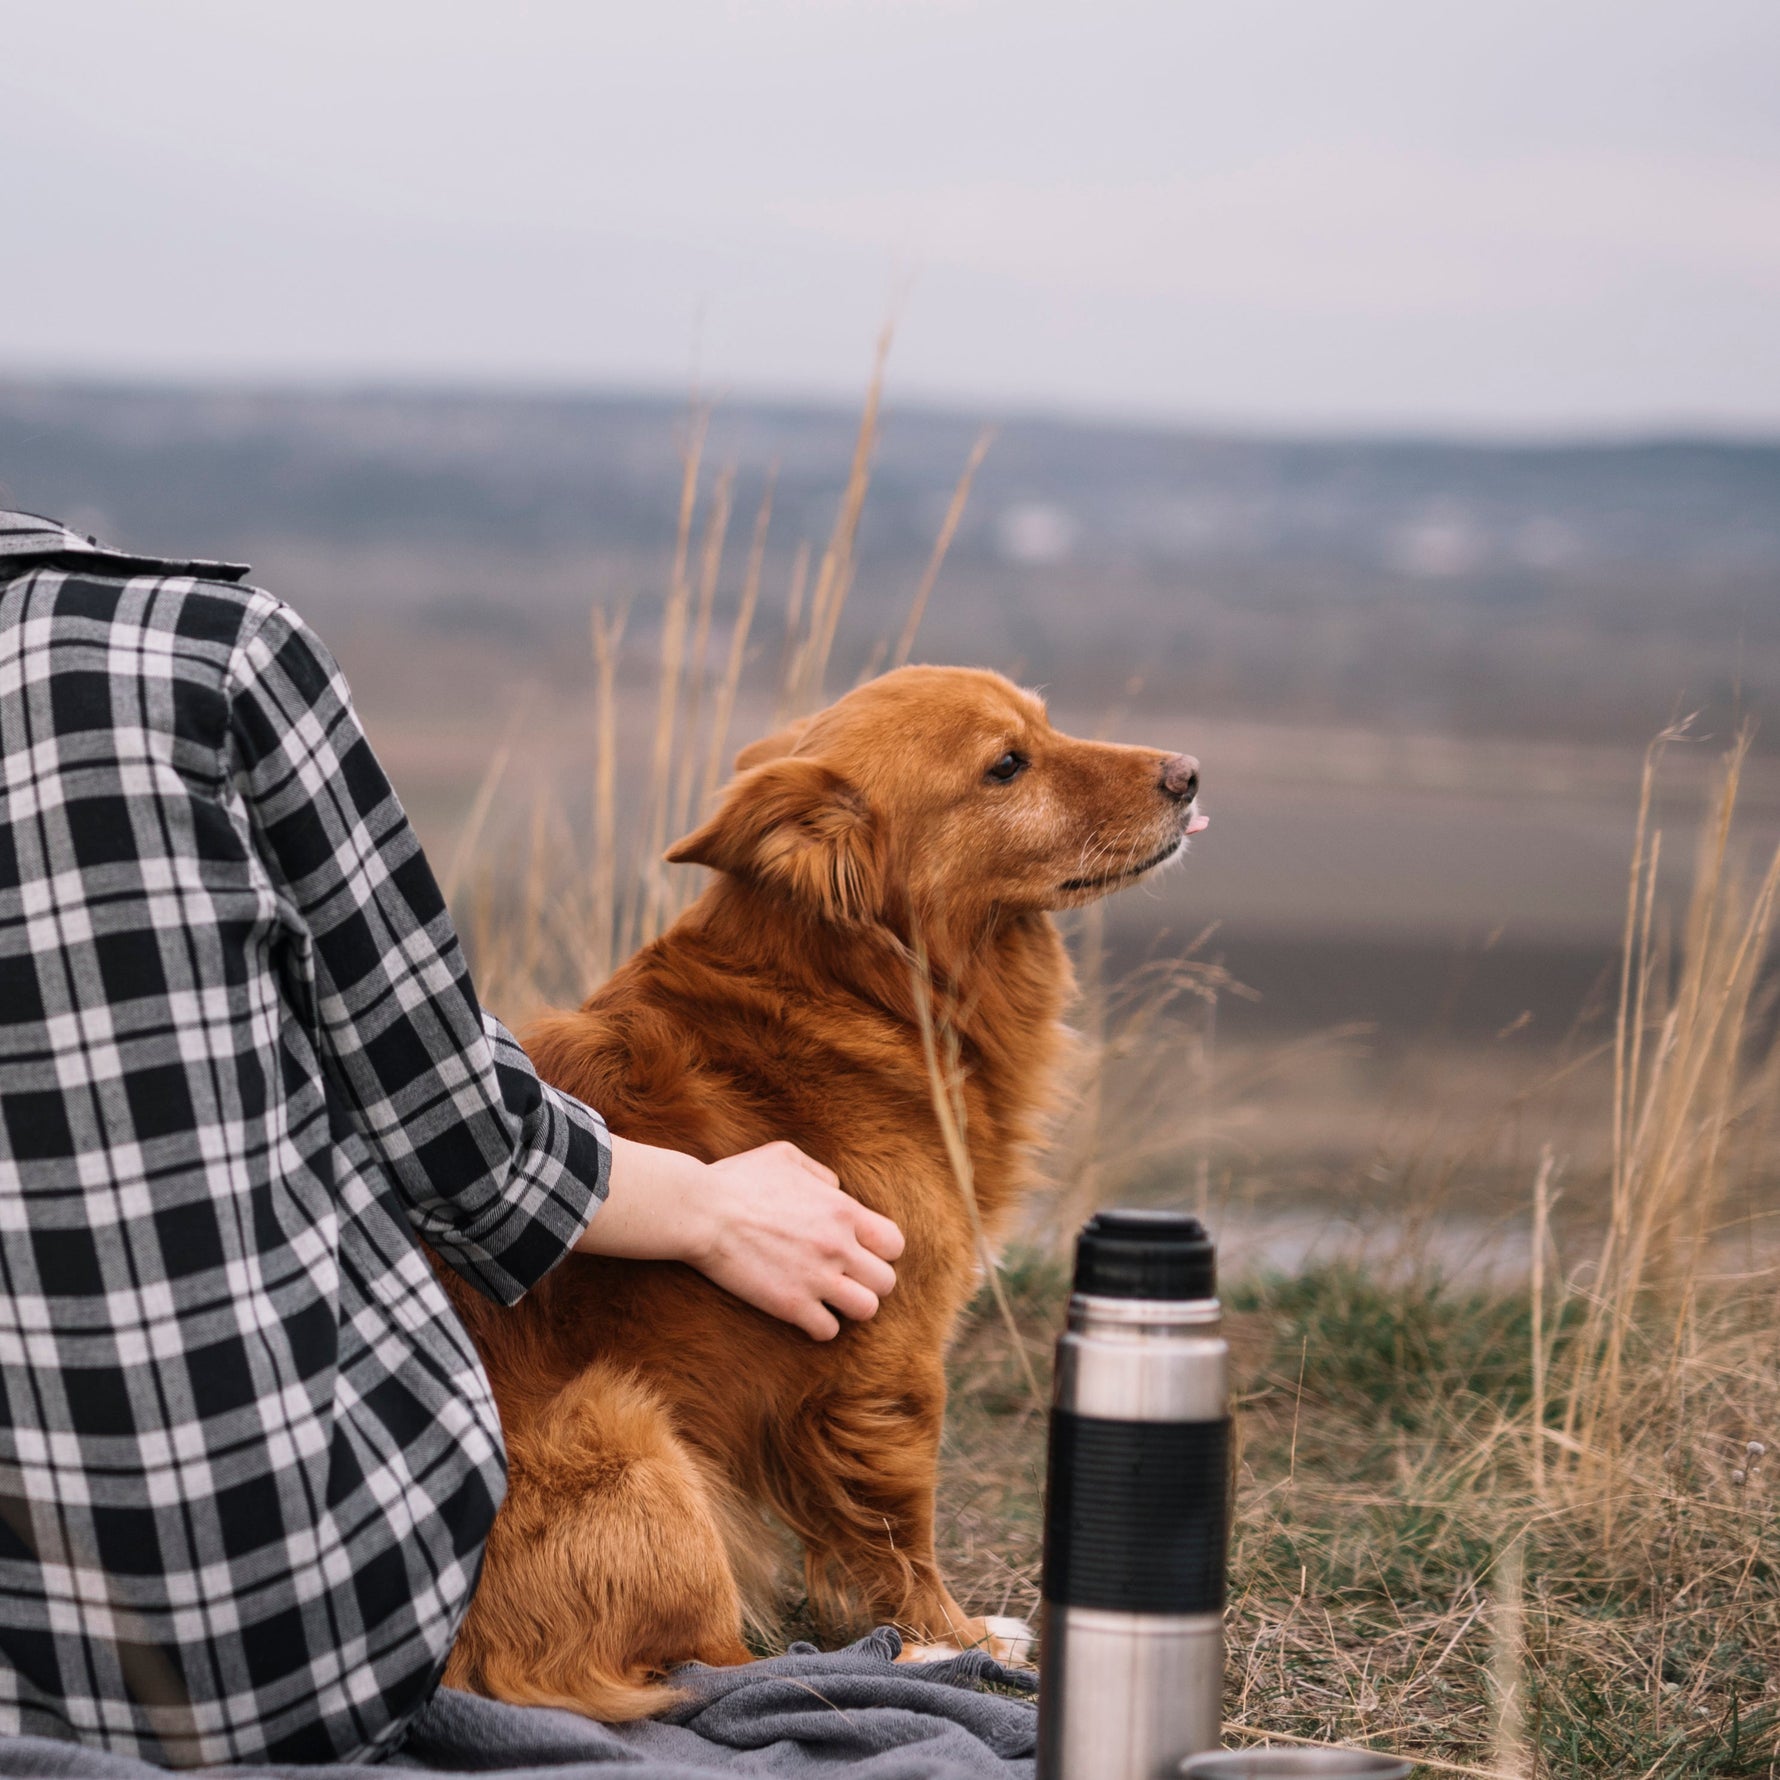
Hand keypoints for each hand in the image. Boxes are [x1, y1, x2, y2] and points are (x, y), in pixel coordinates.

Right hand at [579, 1136, 903, 1340]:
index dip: (881, 1251)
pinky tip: (805, 1314)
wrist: (702, 1211)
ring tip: (830, 1301)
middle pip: (886, 1282)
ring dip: (851, 1307)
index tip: (860, 1252)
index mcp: (843, 1210)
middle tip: (845, 1279)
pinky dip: (820, 1326)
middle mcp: (838, 1246)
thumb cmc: (738, 1179)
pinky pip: (828, 1331)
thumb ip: (820, 1173)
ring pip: (867, 1310)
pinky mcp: (791, 1305)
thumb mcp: (785, 1156)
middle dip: (868, 1282)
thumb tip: (836, 1189)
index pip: (894, 1243)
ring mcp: (817, 1278)